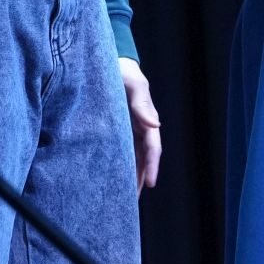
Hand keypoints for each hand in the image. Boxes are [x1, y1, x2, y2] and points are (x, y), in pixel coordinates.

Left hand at [119, 57, 161, 193]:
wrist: (107, 63)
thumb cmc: (123, 71)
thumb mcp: (134, 84)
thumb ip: (142, 104)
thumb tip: (155, 126)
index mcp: (146, 119)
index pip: (152, 148)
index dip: (151, 166)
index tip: (149, 184)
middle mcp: (138, 128)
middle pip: (142, 158)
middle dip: (139, 178)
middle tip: (132, 201)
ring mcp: (127, 130)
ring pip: (131, 157)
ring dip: (129, 175)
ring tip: (122, 197)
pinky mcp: (114, 129)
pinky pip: (118, 150)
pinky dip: (117, 164)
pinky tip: (110, 176)